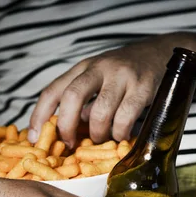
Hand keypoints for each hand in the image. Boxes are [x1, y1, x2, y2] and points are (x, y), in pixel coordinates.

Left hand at [29, 35, 175, 146]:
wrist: (162, 53)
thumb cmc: (126, 74)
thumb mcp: (99, 79)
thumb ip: (83, 101)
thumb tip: (66, 132)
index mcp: (82, 68)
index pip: (53, 90)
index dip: (39, 115)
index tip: (34, 138)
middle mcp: (99, 68)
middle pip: (71, 97)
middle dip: (66, 126)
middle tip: (70, 143)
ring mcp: (121, 77)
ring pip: (99, 113)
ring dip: (98, 133)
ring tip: (103, 138)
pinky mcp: (142, 87)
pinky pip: (124, 119)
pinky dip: (120, 133)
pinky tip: (122, 135)